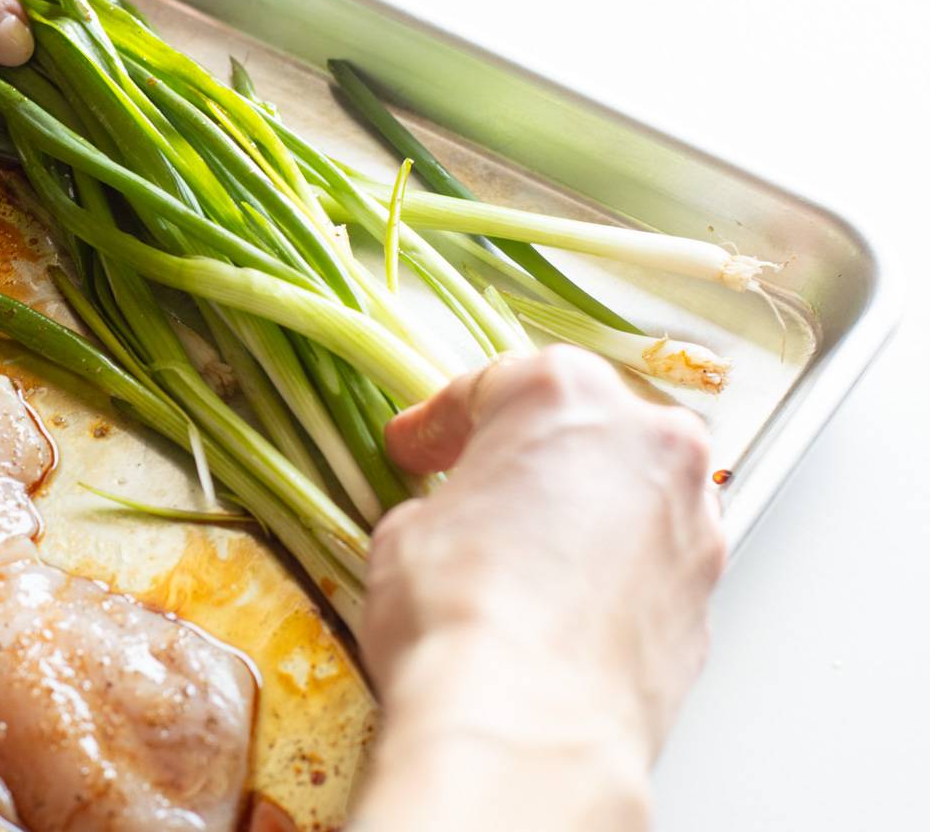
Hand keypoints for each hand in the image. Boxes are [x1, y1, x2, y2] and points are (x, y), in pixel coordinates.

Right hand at [352, 347, 724, 829]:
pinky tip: (561, 608)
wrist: (526, 728)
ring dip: (582, 514)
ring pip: (630, 494)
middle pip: (584, 427)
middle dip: (532, 456)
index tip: (416, 447)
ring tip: (524, 557)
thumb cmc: (463, 616)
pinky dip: (612, 575)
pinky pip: (652, 563)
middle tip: (477, 488)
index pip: (492, 387)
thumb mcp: (406, 533)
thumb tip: (455, 522)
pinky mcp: (708, 597)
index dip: (440, 423)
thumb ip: (446, 503)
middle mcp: (646, 442)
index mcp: (565, 394)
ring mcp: (692, 520)